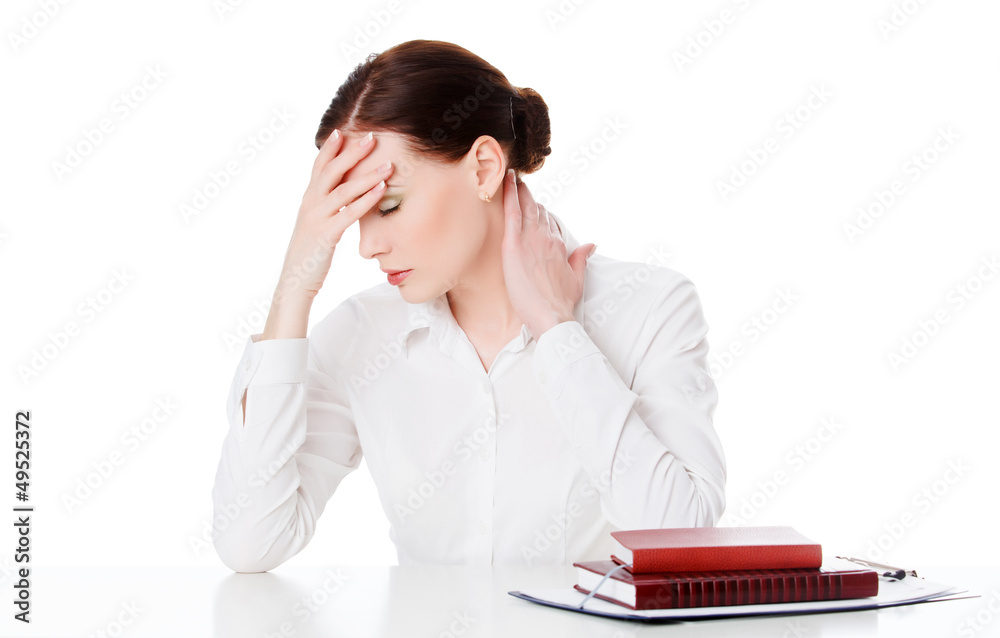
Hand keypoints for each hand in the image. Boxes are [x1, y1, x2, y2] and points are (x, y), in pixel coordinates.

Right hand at [275, 130, 393, 304]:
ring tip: (388, 164)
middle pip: (331, 170)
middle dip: (352, 152)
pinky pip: (349, 212)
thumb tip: (339, 195)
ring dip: (367, 175)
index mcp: (308, 200)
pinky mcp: (326, 234)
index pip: (319, 167)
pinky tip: (382, 190)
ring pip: (343, 189)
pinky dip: (367, 199)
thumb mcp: (315, 225)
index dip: (330, 148)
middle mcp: (310, 204)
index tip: (343, 130)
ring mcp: (316, 218)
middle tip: (372, 137)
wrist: (295, 281)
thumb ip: (325, 208)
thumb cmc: (310, 254)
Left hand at [500, 169, 595, 339]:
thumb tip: (591, 244)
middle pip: (537, 209)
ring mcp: (531, 239)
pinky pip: (511, 213)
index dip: (540, 212)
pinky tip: (505, 181)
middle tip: (519, 181)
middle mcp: (546, 237)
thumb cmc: (561, 303)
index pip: (549, 221)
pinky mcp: (514, 245)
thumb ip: (581, 258)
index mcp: (559, 244)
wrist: (552, 316)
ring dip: (519, 190)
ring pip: (525, 206)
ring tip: (511, 177)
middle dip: (528, 195)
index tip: (533, 204)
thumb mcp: (577, 278)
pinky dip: (508, 195)